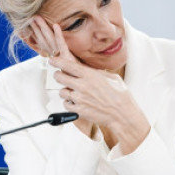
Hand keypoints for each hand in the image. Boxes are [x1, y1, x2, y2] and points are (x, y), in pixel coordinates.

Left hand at [31, 16, 150, 152]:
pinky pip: (66, 104)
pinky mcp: (78, 110)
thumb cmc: (120, 95)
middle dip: (58, 76)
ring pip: (62, 92)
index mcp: (90, 75)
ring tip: (74, 92)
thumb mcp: (111, 78)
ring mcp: (79, 98)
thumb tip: (88, 70)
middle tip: (60, 76)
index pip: (68, 65)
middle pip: (60, 77)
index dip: (57, 62)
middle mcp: (82, 86)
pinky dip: (69, 103)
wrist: (123, 114)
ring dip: (65, 91)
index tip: (52, 60)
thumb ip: (96, 73)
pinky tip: (77, 102)